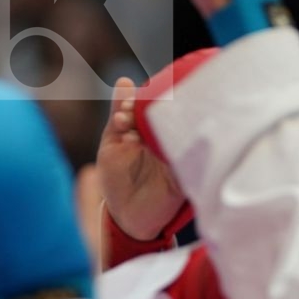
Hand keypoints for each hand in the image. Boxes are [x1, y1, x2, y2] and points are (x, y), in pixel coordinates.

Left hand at [97, 77, 185, 240]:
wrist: (125, 217)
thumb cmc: (117, 180)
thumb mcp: (112, 145)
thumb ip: (118, 114)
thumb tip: (124, 81)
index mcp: (151, 129)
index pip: (153, 106)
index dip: (140, 104)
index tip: (124, 112)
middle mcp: (166, 140)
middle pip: (168, 117)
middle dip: (150, 115)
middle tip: (127, 118)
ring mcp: (176, 156)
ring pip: (176, 134)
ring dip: (156, 133)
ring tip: (131, 138)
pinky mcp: (185, 175)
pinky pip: (186, 159)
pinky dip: (174, 152)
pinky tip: (156, 150)